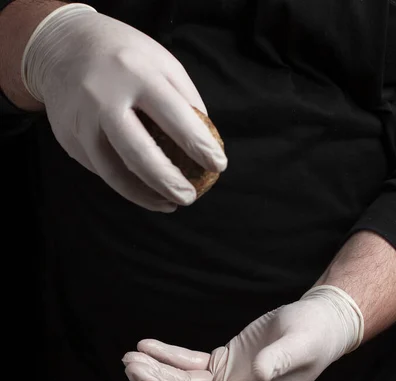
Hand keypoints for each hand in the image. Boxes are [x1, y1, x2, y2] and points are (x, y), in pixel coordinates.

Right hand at [21, 4, 226, 210]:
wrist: (61, 44)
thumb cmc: (124, 55)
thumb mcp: (160, 61)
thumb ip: (184, 99)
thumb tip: (203, 145)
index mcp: (135, 73)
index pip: (174, 116)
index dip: (199, 145)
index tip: (218, 165)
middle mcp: (103, 97)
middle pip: (138, 152)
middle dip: (167, 181)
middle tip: (190, 197)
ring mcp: (81, 120)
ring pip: (113, 171)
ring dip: (144, 195)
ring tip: (168, 204)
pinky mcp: (68, 137)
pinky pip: (100, 168)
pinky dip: (125, 184)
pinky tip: (144, 190)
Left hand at [122, 286, 363, 380]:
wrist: (319, 324)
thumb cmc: (314, 336)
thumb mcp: (300, 346)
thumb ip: (280, 360)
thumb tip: (258, 372)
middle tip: (130, 367)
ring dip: (158, 370)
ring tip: (131, 356)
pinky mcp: (224, 364)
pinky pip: (190, 363)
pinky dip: (169, 355)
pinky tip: (149, 345)